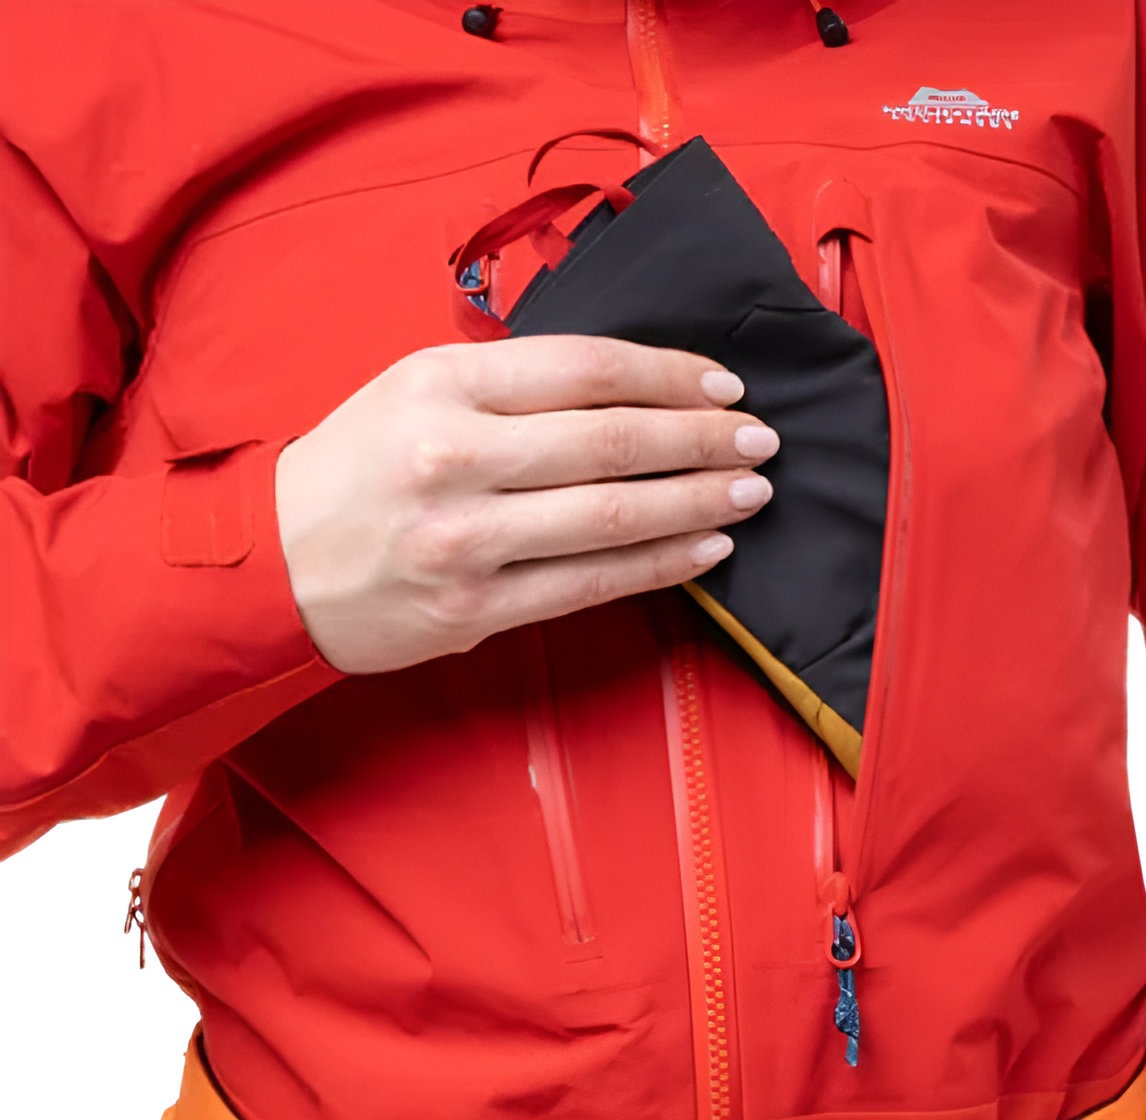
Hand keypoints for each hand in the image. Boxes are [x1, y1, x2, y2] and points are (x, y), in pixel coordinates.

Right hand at [274, 335, 776, 672]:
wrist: (267, 566)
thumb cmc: (353, 470)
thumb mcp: (410, 390)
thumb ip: (508, 383)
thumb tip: (628, 387)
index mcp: (440, 384)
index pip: (586, 369)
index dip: (670, 374)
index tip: (724, 383)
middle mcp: (454, 456)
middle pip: (612, 441)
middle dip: (703, 437)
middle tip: (761, 438)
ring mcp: (466, 539)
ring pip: (611, 515)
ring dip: (697, 501)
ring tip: (750, 492)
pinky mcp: (473, 608)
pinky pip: (590, 584)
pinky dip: (659, 564)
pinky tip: (705, 549)